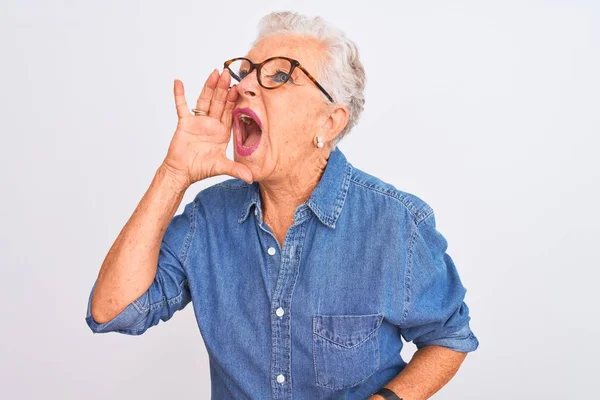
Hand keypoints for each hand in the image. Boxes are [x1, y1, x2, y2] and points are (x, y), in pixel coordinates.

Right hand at [161, 69, 252, 188]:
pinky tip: (178, 82)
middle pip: (219, 102)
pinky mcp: (185, 123)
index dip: (234, 100)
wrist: (182, 172)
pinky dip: (179, 95)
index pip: (230, 112)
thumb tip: (251, 178)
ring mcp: (198, 121)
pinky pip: (181, 106)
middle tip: (228, 74)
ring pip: (204, 100)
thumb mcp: (221, 167)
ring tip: (214, 73)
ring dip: (208, 87)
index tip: (239, 88)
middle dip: (223, 88)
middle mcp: (212, 124)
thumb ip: (236, 170)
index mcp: (222, 131)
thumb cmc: (200, 169)